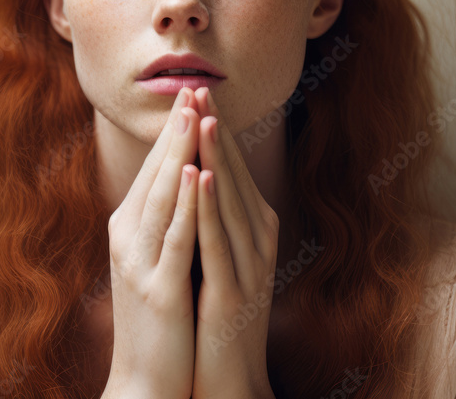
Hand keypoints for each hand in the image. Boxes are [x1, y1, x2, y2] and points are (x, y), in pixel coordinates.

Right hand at [104, 88, 202, 398]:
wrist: (145, 378)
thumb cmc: (158, 317)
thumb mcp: (155, 259)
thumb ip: (164, 220)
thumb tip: (184, 178)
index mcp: (128, 228)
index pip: (154, 169)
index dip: (173, 130)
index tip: (191, 94)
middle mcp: (127, 237)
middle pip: (155, 173)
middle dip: (176, 129)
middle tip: (193, 86)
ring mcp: (139, 261)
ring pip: (162, 196)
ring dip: (179, 151)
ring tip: (194, 114)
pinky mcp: (157, 287)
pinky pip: (173, 237)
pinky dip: (183, 202)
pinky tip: (194, 172)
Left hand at [191, 86, 278, 398]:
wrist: (227, 376)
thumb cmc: (218, 312)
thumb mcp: (221, 255)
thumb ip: (216, 216)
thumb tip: (199, 171)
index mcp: (253, 229)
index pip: (232, 169)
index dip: (215, 129)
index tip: (199, 91)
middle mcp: (257, 240)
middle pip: (234, 176)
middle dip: (215, 131)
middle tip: (201, 86)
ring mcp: (248, 266)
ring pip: (229, 202)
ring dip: (217, 159)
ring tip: (205, 119)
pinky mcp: (231, 291)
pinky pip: (218, 242)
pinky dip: (209, 208)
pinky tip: (201, 179)